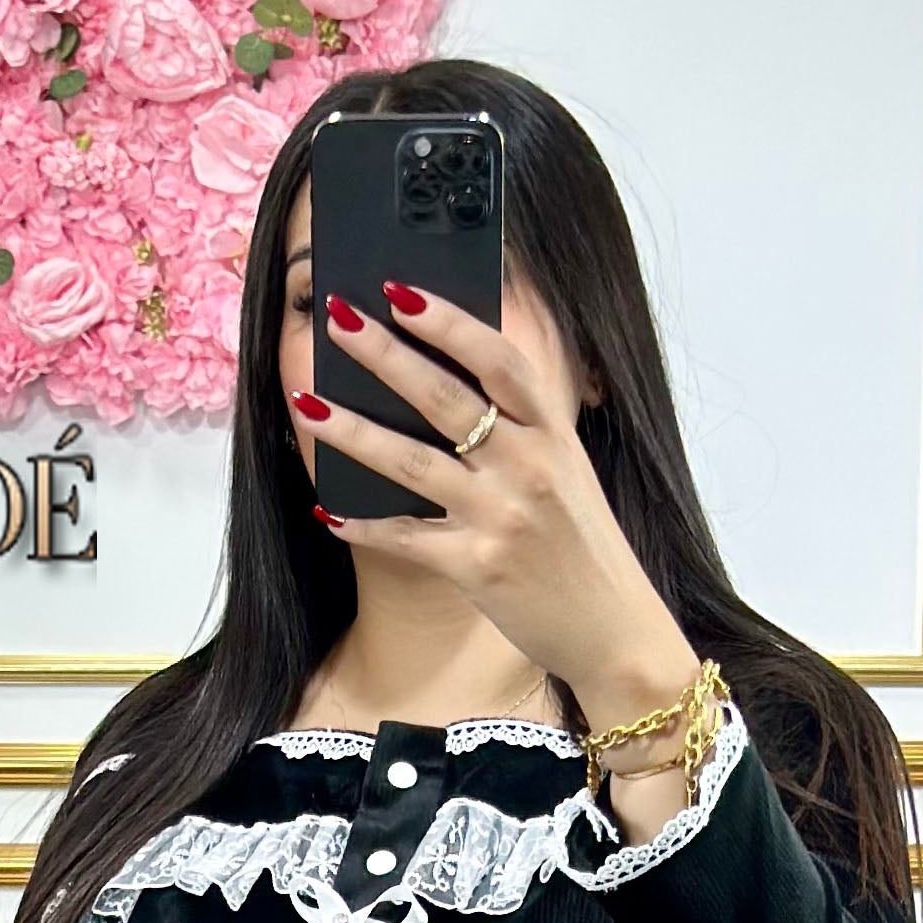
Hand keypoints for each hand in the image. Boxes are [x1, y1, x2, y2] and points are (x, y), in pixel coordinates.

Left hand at [294, 285, 698, 732]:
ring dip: (352, 431)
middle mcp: (528, 466)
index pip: (498, 358)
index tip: (400, 291)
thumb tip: (456, 384)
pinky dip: (363, 524)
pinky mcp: (478, 566)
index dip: (448, 321)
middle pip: (442, 397)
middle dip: (384, 353)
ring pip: (411, 461)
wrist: (617, 631)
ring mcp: (501, 516)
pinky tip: (327, 510)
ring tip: (306, 403)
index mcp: (553, 432)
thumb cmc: (585, 549)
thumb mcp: (569, 473)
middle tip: (337, 318)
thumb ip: (524, 430)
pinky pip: (406, 537)